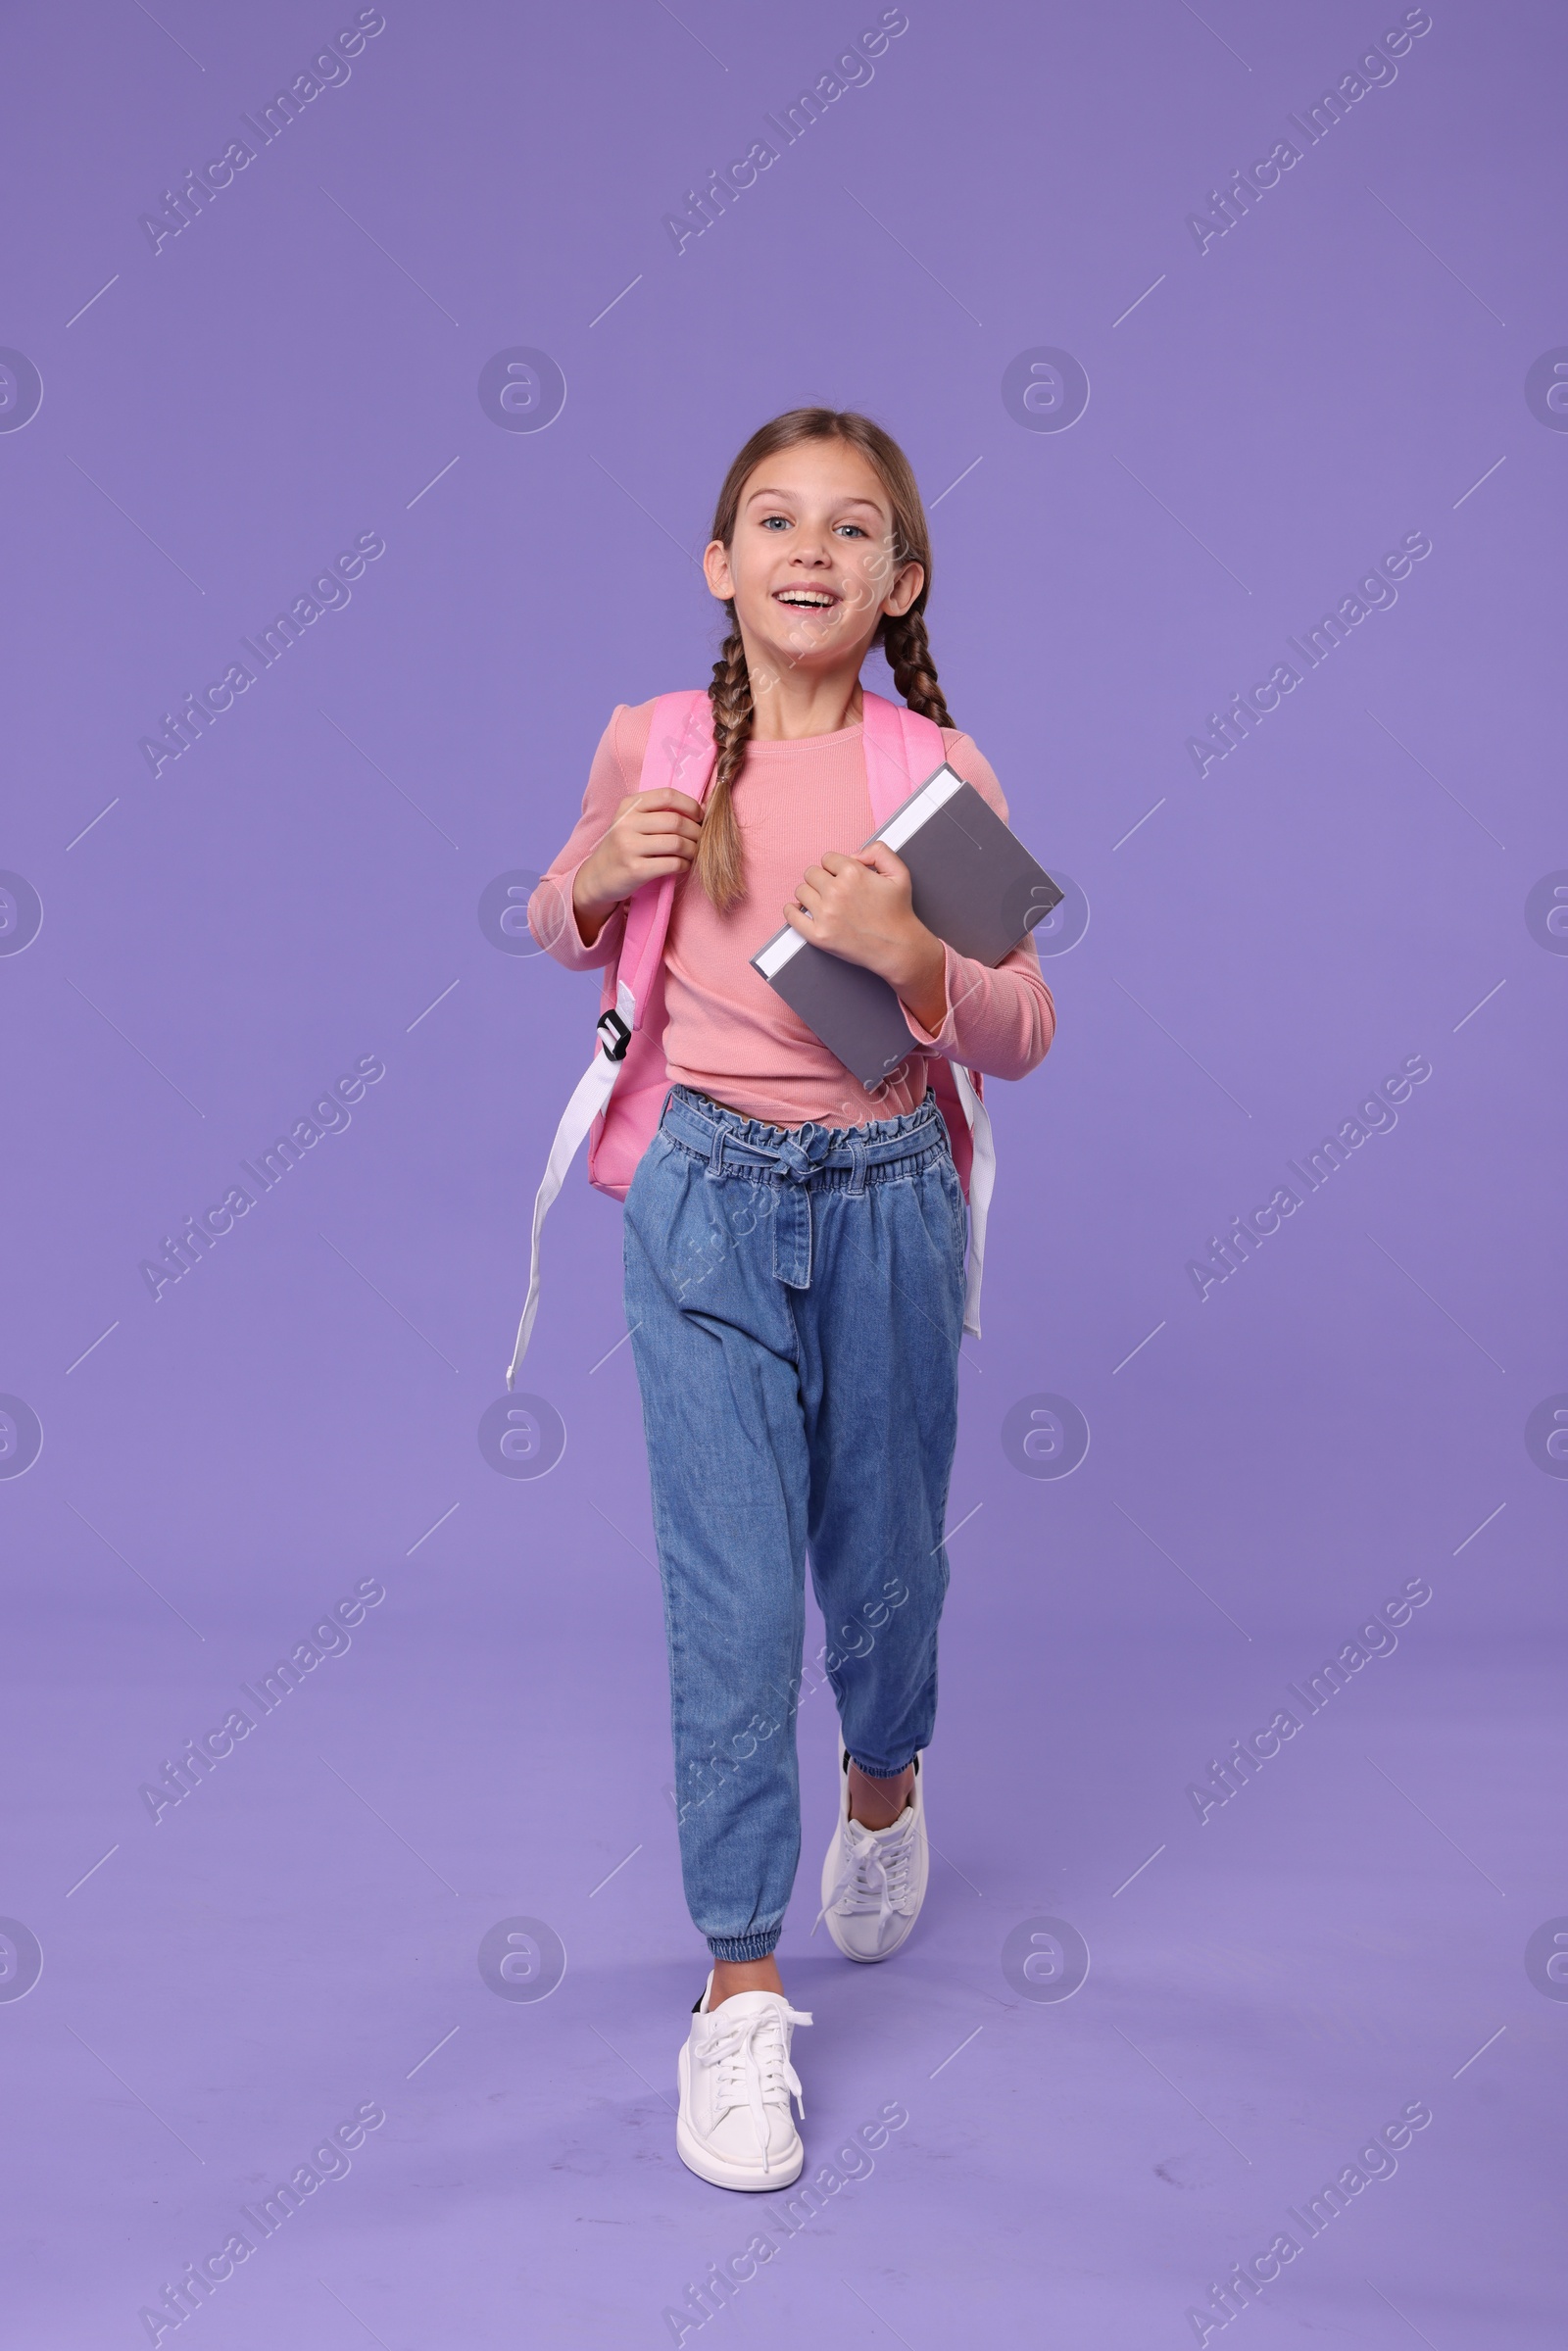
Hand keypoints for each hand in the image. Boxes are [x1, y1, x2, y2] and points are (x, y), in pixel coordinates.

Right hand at [575, 789, 703, 941]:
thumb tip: (702, 808)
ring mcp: (629, 847)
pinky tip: (683, 865)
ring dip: (693, 849)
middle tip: (700, 839)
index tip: (699, 817)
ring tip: (692, 853)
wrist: (597, 876)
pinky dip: (684, 864)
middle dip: (695, 831)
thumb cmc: (623, 846)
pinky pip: (672, 863)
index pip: (667, 795)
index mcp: (628, 806)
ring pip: (677, 843)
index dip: (690, 805)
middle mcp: (626, 823)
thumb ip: (659, 812)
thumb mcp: (632, 821)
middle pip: (676, 821)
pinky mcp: (635, 870)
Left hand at [781, 843, 947, 1031]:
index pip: (827, 859)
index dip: (835, 867)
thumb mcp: (899, 873)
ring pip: (800, 891)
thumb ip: (879, 851)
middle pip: (811, 873)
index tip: (841, 877)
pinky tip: (798, 909)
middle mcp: (836, 891)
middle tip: (833, 891)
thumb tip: (854, 854)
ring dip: (809, 894)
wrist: (897, 948)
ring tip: (822, 901)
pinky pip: (791, 916)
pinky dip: (791, 911)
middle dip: (822, 879)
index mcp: (853, 873)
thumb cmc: (898, 912)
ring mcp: (825, 914)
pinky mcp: (818, 935)